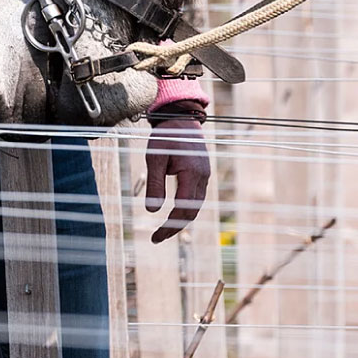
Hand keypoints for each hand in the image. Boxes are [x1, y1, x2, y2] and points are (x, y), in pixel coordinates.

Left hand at [144, 114, 209, 242]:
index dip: (170, 226)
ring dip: (181, 220)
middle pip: (192, 212)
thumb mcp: (154, 159)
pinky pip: (196, 197)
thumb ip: (155, 185)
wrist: (181, 118)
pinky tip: (174, 214)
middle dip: (175, 227)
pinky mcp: (202, 174)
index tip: (156, 237)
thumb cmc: (165, 137)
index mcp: (192, 173)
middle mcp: (202, 177)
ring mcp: (205, 176)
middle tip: (157, 238)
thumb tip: (152, 211)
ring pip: (195, 206)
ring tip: (163, 231)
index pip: (183, 209)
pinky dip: (185, 209)